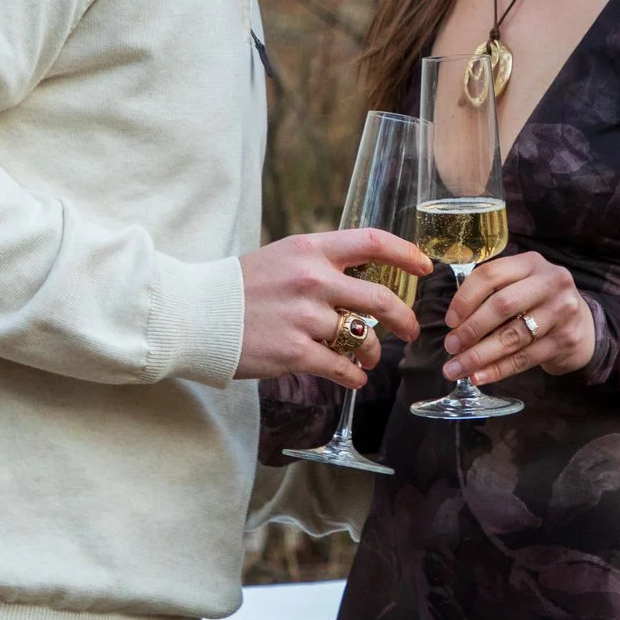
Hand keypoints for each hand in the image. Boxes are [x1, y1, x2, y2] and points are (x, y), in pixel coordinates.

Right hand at [235, 228, 430, 388]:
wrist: (194, 315)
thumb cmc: (237, 287)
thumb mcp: (280, 258)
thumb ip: (318, 264)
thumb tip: (359, 280)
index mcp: (309, 250)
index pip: (371, 242)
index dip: (405, 254)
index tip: (424, 266)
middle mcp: (311, 280)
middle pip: (381, 299)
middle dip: (404, 319)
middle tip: (410, 330)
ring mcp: (304, 317)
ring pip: (363, 337)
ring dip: (373, 352)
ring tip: (369, 359)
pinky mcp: (293, 352)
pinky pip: (340, 366)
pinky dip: (353, 375)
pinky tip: (353, 378)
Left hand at [441, 251, 596, 385]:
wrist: (583, 324)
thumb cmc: (538, 302)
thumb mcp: (521, 284)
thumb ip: (492, 292)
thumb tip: (454, 324)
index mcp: (531, 263)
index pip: (490, 274)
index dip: (464, 298)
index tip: (449, 321)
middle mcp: (550, 282)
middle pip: (501, 305)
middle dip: (471, 329)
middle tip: (450, 346)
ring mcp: (561, 311)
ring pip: (512, 336)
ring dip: (479, 355)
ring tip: (456, 368)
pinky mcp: (565, 340)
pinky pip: (524, 358)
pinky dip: (497, 369)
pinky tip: (478, 376)